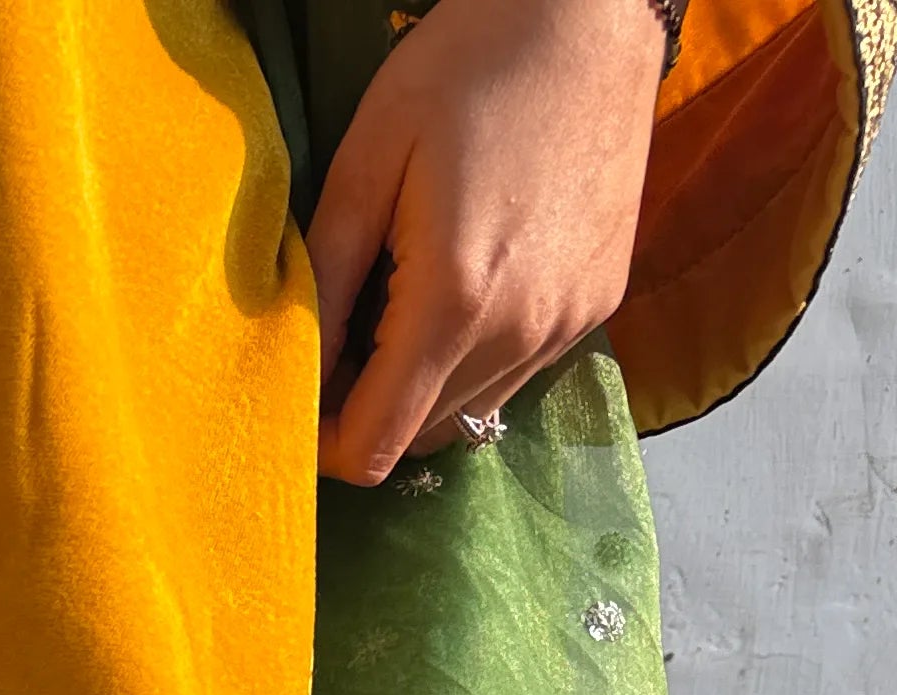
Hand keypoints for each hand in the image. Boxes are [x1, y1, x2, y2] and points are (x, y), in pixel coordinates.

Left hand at [309, 0, 666, 483]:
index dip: (325, 446)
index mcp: (454, 305)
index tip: (304, 403)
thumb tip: (296, 371)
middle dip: (371, 410)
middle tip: (348, 339)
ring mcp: (569, 323)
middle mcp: (521, 333)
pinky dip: (477, 359)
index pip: (374, 448)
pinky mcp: (600, 302)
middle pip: (420, 439)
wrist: (592, 12)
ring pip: (471, 413)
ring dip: (426, 388)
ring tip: (406, 306)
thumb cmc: (469, 66)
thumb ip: (328, 280)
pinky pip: (518, 373)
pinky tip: (468, 286)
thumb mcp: (368, 162)